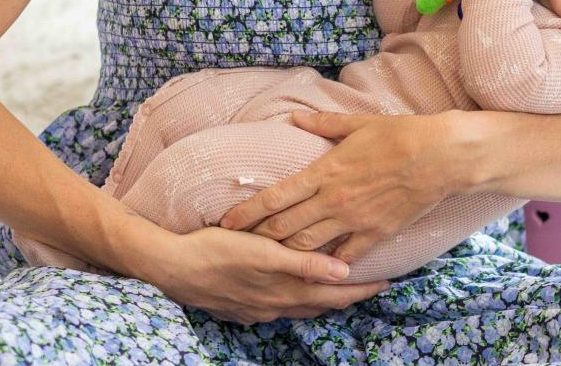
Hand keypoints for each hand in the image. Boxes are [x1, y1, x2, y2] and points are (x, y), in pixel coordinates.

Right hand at [128, 223, 388, 324]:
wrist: (173, 267)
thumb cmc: (219, 251)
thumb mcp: (264, 252)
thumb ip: (305, 262)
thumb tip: (345, 269)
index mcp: (288, 290)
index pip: (338, 293)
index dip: (364, 288)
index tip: (388, 281)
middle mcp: (278, 305)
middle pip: (324, 303)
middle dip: (348, 294)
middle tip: (371, 281)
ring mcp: (259, 310)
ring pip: (302, 306)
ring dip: (323, 296)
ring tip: (339, 282)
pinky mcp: (242, 308)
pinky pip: (280, 306)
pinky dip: (297, 298)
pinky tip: (292, 287)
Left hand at [219, 111, 467, 263]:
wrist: (439, 156)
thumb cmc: (399, 134)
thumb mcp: (358, 123)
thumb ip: (324, 123)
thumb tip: (297, 117)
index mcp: (325, 170)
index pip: (276, 196)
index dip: (248, 212)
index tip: (226, 222)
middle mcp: (333, 199)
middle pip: (285, 227)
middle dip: (258, 239)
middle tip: (237, 247)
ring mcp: (354, 220)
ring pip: (308, 246)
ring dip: (285, 254)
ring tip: (267, 260)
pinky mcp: (375, 234)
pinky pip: (344, 257)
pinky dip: (326, 266)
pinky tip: (314, 272)